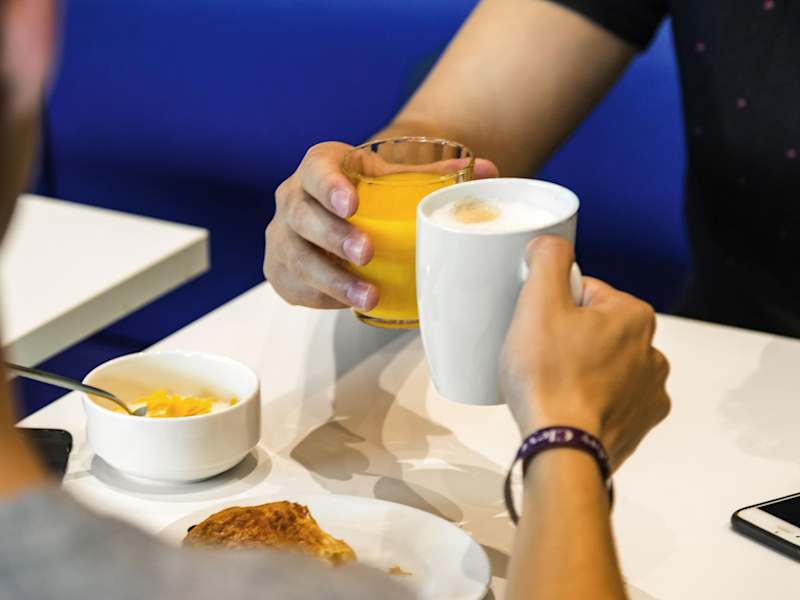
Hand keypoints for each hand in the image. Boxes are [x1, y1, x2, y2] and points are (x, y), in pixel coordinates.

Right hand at [264, 140, 497, 309]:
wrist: (334, 213)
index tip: (353, 205)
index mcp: (319, 167)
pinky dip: (323, 296)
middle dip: (334, 236)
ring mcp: (281, 236)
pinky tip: (349, 303)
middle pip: (302, 215)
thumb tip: (489, 173)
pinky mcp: (280, 270)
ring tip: (368, 296)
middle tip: (367, 253)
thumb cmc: (368, 195)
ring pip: (296, 257)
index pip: (316, 170)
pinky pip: (296, 286)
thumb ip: (435, 177)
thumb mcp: (394, 180)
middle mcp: (292, 198)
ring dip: (332, 278)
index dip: (330, 186)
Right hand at [500, 236, 669, 470]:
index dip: (552, 306)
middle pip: (595, 329)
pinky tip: (568, 409)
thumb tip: (550, 244)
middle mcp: (653, 353)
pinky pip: (610, 400)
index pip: (585, 292)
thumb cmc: (549, 378)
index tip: (537, 328)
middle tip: (538, 359)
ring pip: (603, 365)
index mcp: (634, 316)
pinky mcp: (640, 425)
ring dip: (580, 370)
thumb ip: (547, 260)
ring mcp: (650, 393)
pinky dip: (590, 401)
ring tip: (551, 387)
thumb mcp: (538, 303)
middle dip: (567, 339)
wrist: (562, 450)